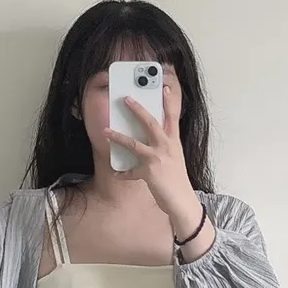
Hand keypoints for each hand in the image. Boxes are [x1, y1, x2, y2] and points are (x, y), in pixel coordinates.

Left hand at [104, 84, 193, 221]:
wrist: (182, 200)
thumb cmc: (177, 180)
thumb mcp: (175, 158)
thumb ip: (165, 146)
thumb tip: (152, 139)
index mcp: (174, 142)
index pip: (173, 117)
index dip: (169, 102)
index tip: (166, 87)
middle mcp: (166, 147)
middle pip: (151, 123)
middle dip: (138, 110)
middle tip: (126, 99)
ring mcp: (157, 159)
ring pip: (134, 143)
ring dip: (118, 137)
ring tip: (106, 131)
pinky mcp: (148, 172)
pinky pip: (130, 172)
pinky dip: (122, 173)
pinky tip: (115, 173)